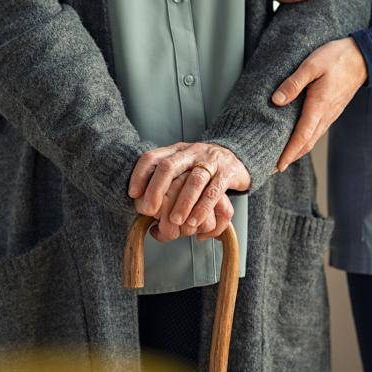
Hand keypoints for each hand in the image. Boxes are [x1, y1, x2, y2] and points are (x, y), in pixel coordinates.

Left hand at [129, 142, 249, 229]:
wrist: (239, 157)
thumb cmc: (203, 168)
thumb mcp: (183, 166)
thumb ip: (165, 179)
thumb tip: (140, 203)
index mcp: (176, 150)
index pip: (152, 157)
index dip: (140, 175)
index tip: (133, 194)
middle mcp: (191, 152)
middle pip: (169, 166)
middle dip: (156, 190)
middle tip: (149, 211)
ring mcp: (210, 161)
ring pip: (194, 180)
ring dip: (183, 203)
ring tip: (175, 221)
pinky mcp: (228, 172)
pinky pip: (214, 191)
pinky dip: (203, 208)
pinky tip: (195, 221)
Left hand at [271, 37, 366, 170]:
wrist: (363, 57)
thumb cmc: (337, 58)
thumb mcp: (312, 65)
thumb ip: (293, 83)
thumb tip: (276, 100)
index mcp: (319, 107)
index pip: (301, 137)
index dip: (288, 154)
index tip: (277, 167)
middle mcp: (325, 116)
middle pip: (306, 144)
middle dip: (290, 158)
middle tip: (273, 169)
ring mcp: (330, 115)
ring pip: (312, 140)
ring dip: (297, 152)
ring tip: (282, 158)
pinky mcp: (331, 111)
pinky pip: (316, 132)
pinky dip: (305, 141)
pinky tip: (297, 140)